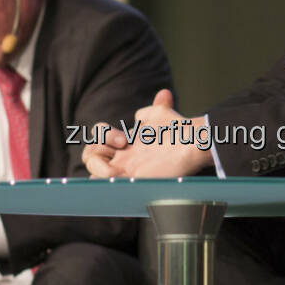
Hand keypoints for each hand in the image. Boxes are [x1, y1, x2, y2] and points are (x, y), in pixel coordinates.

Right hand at [81, 89, 210, 177]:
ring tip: (115, 171)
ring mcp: (127, 173)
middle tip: (122, 146)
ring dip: (99, 169)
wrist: (194, 144)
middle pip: (90, 155)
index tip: (124, 139)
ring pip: (92, 174)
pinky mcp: (133, 184)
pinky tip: (120, 178)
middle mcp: (123, 160)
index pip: (97, 138)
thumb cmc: (180, 132)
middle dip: (98, 147)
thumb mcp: (164, 116)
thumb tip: (163, 95)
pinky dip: (106, 183)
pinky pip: (107, 190)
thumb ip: (157, 107)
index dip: (103, 136)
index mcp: (126, 146)